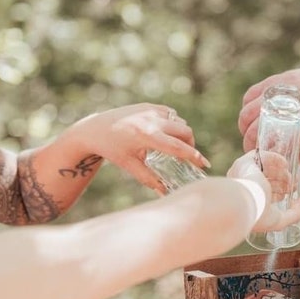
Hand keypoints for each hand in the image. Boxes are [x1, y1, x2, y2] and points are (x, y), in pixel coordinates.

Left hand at [71, 103, 209, 192]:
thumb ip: (149, 179)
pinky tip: (165, 133)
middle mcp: (151, 120)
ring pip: (179, 121)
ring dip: (182, 134)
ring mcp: (150, 110)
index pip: (178, 147)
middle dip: (190, 144)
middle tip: (186, 156)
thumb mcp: (130, 166)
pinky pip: (171, 114)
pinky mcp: (148, 105)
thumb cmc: (111, 150)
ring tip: (173, 146)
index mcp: (146, 136)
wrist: (94, 128)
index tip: (204, 164)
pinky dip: (173, 124)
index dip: (194, 156)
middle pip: (185, 131)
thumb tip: (166, 193)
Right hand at [226, 150, 299, 232]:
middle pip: (266, 180)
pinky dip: (274, 158)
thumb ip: (294, 213)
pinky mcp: (245, 163)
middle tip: (293, 183)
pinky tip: (284, 164)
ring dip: (279, 171)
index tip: (290, 191)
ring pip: (264, 168)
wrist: (244, 203)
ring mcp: (244, 174)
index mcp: (250, 201)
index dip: (280, 192)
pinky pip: (261, 156)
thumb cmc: (258, 214)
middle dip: (282, 181)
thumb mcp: (279, 220)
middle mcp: (246, 187)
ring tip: (290, 175)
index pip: (266, 193)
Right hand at [238, 67, 299, 178]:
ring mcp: (276, 91)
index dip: (256, 151)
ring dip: (244, 126)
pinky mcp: (272, 81)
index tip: (257, 159)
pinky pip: (250, 96)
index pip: (266, 139)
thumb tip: (292, 183)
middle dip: (248, 141)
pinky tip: (253, 119)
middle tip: (253, 150)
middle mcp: (285, 105)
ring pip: (246, 111)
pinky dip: (247, 109)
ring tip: (251, 135)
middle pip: (251, 126)